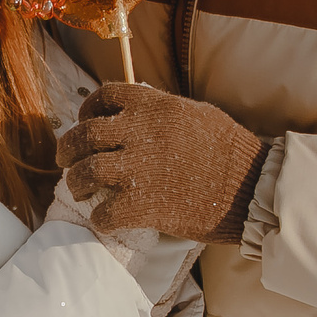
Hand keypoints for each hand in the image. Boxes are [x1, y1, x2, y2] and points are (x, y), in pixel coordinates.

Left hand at [56, 83, 269, 244]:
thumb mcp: (195, 114)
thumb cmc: (230, 150)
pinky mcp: (144, 205)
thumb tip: (136, 116)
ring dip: (76, 183)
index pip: (104, 96)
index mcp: (154, 106)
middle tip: (65, 161)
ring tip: (80, 191)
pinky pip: (105, 212)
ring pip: (86, 171)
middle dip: (67, 149)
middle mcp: (140, 132)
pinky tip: (106, 219)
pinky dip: (100, 218)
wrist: (251, 187)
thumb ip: (161, 111)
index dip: (87, 110)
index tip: (84, 122)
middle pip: (84, 135)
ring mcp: (140, 169)